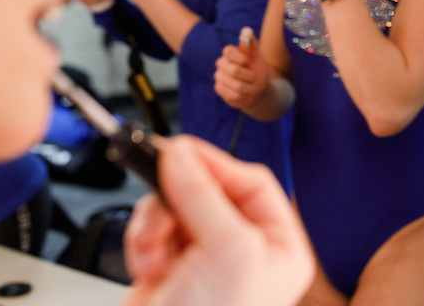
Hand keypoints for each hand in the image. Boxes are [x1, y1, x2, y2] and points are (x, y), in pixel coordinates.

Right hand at [121, 136, 313, 305]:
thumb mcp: (226, 251)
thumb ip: (203, 195)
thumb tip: (181, 154)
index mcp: (279, 247)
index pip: (252, 182)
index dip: (216, 164)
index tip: (181, 151)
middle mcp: (247, 253)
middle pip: (209, 191)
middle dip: (179, 197)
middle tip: (160, 187)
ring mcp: (206, 263)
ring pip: (175, 207)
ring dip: (157, 222)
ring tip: (157, 250)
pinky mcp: (170, 271)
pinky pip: (153, 230)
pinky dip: (144, 242)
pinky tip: (148, 266)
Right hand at [214, 29, 271, 109]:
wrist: (257, 90)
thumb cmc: (257, 71)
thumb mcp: (257, 58)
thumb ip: (252, 45)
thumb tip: (247, 30)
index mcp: (230, 53)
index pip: (228, 51)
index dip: (240, 58)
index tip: (249, 62)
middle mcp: (221, 63)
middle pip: (233, 70)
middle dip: (249, 76)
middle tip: (253, 77)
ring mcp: (219, 77)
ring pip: (236, 84)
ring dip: (249, 87)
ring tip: (251, 87)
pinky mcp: (219, 89)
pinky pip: (232, 94)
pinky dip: (243, 95)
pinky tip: (244, 93)